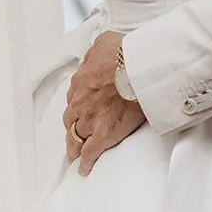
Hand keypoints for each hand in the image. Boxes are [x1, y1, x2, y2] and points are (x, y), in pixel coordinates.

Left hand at [64, 32, 147, 175]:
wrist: (139, 69)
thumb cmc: (126, 54)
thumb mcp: (105, 42)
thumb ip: (97, 51)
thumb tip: (98, 53)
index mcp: (81, 81)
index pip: (75, 96)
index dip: (79, 103)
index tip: (82, 107)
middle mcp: (81, 101)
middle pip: (72, 118)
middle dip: (74, 125)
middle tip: (76, 131)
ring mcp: (91, 119)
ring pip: (76, 137)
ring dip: (75, 145)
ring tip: (75, 154)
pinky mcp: (104, 133)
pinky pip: (90, 153)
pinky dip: (86, 162)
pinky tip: (84, 168)